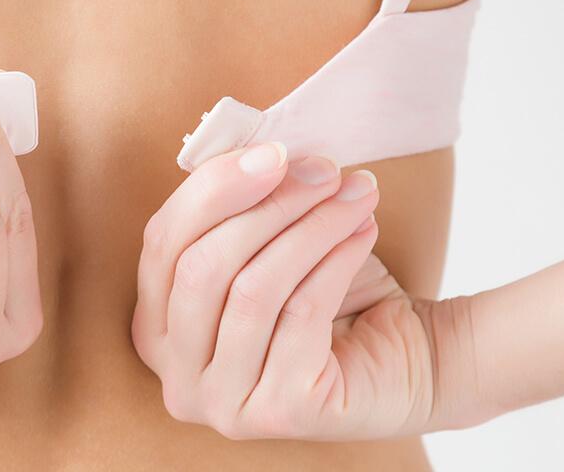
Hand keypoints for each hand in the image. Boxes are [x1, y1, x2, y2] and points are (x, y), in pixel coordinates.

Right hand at [132, 145, 439, 439]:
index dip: (213, 190)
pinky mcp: (279, 414)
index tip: (274, 151)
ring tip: (354, 193)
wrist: (407, 359)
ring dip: (309, 227)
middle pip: (200, 268)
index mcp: (156, 329)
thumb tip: (258, 153)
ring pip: (251, 290)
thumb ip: (239, 207)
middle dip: (266, 206)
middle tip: (324, 170)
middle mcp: (176, 377)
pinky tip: (363, 230)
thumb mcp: (267, 243)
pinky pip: (299, 316)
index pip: (162, 245)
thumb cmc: (325, 295)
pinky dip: (334, 261)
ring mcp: (222, 404)